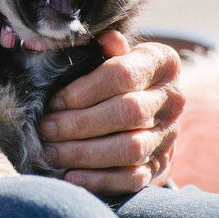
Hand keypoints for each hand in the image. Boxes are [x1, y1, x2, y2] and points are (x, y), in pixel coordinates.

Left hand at [39, 31, 183, 194]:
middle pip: (127, 113)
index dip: (86, 89)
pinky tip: (69, 177)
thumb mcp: (111, 54)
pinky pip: (131, 178)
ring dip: (84, 153)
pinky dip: (98, 180)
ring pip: (129, 148)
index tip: (55, 100)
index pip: (123, 74)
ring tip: (51, 152)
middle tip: (46, 129)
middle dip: (79, 123)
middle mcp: (173, 99)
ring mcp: (168, 136)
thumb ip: (105, 49)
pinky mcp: (159, 167)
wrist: (144, 108)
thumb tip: (104, 37)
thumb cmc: (114, 76)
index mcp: (162, 63)